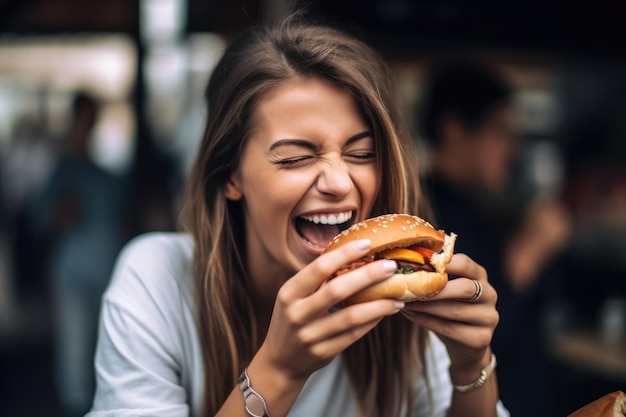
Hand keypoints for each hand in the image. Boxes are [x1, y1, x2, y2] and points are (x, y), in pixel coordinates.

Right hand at [256, 239, 403, 381]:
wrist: (281, 360)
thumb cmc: (292, 318)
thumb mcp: (294, 296)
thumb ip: (317, 278)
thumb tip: (353, 252)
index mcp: (289, 292)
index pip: (319, 268)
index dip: (344, 254)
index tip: (367, 244)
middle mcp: (298, 313)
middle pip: (337, 290)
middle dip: (367, 275)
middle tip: (390, 265)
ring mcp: (311, 335)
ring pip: (351, 316)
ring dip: (378, 304)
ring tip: (398, 296)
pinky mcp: (325, 352)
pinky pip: (355, 334)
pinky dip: (373, 320)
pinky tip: (385, 311)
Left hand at [401, 254, 498, 368]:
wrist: (465, 346)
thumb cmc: (450, 309)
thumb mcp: (447, 291)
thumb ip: (435, 278)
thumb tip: (402, 266)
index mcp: (480, 276)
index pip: (465, 264)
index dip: (443, 263)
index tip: (420, 263)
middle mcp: (490, 295)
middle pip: (465, 288)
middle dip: (435, 288)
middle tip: (410, 288)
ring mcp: (489, 318)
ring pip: (455, 310)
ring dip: (426, 306)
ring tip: (405, 302)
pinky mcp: (482, 338)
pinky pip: (450, 329)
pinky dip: (427, 321)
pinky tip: (411, 315)